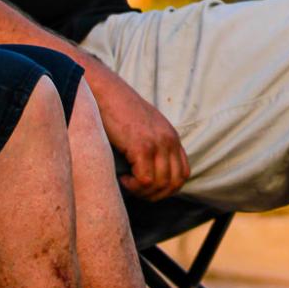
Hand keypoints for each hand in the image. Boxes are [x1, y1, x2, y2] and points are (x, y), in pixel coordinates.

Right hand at [85, 61, 190, 200]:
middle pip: (174, 183)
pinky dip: (133, 186)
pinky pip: (145, 180)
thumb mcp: (144, 129)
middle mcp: (169, 140)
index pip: (183, 174)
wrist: (105, 93)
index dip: (166, 188)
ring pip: (160, 184)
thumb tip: (149, 177)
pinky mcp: (142, 146)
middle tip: (135, 190)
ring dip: (142, 191)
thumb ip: (153, 147)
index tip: (146, 188)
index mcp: (172, 137)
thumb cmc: (118, 113)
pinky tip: (122, 178)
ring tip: (127, 182)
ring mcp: (157, 143)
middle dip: (155, 194)